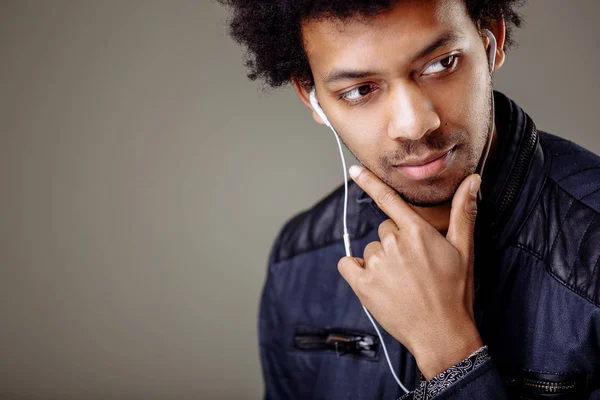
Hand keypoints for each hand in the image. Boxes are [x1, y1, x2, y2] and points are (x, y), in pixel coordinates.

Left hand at [338, 165, 482, 379]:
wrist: (442, 333)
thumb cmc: (455, 292)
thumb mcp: (464, 251)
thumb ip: (463, 213)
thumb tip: (473, 180)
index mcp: (417, 232)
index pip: (389, 200)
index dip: (369, 182)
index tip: (355, 170)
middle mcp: (394, 244)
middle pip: (384, 231)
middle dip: (396, 243)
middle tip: (413, 267)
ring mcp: (376, 264)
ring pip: (371, 249)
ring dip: (381, 261)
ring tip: (402, 282)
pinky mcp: (362, 284)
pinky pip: (347, 264)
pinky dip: (355, 269)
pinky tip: (374, 282)